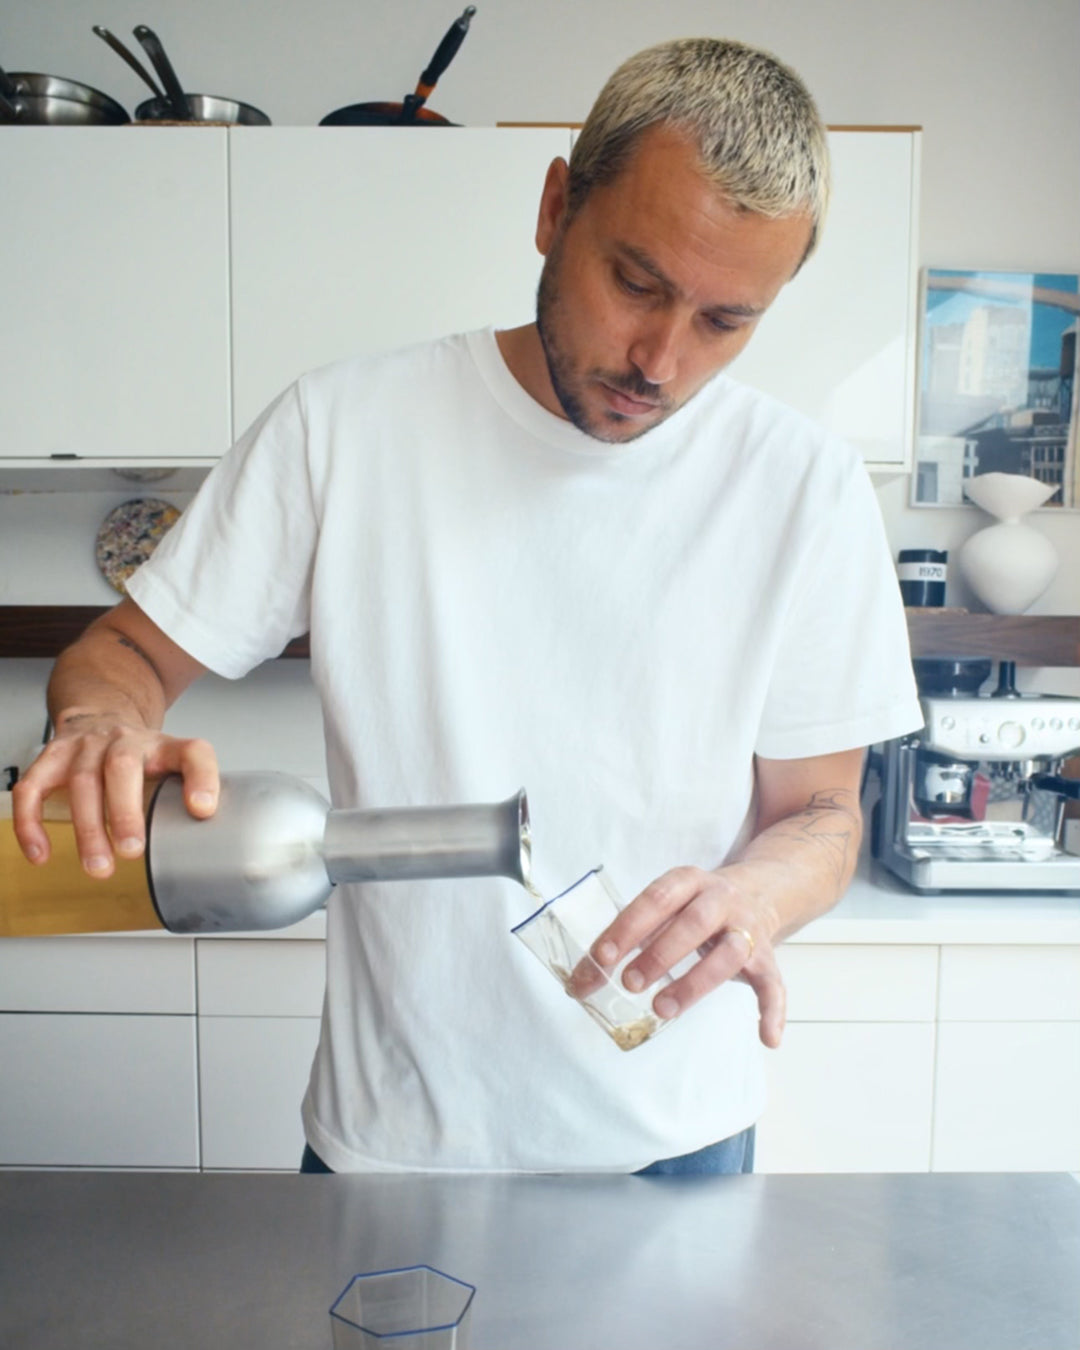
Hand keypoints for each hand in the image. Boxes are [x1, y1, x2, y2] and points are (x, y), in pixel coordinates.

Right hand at [12, 713, 218, 877]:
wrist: (101, 715)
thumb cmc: (140, 754)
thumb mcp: (173, 763)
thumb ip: (189, 791)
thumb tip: (201, 829)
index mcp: (163, 744)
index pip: (191, 752)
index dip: (201, 777)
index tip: (202, 810)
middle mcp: (123, 739)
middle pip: (122, 766)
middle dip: (126, 811)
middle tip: (133, 850)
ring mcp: (84, 747)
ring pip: (82, 781)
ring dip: (88, 828)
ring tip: (98, 867)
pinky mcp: (51, 758)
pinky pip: (33, 788)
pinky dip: (32, 822)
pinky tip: (41, 853)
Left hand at [589, 865, 786, 1047]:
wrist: (758, 892)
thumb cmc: (691, 908)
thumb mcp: (663, 908)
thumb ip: (627, 938)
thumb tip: (580, 981)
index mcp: (687, 881)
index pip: (655, 899)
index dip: (628, 927)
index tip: (602, 956)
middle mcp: (721, 898)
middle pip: (693, 923)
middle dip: (660, 954)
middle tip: (629, 983)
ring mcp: (747, 927)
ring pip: (729, 952)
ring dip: (695, 983)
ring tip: (662, 1009)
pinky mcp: (767, 956)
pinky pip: (774, 984)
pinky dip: (773, 1011)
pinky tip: (766, 1038)